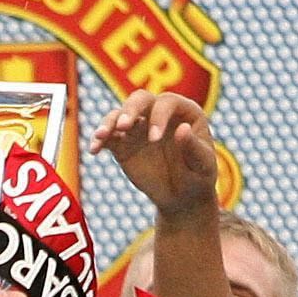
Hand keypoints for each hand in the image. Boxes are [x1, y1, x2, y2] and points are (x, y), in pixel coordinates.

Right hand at [91, 93, 218, 216]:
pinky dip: (99, 141)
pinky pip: (108, 138)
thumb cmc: (198, 176)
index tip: (154, 139)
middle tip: (124, 126)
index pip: (167, 103)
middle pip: (140, 100)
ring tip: (101, 136)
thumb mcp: (203, 165)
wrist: (183, 196)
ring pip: (119, 115)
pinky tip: (94, 150)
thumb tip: (182, 130)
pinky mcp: (123, 144)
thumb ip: (193, 148)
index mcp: (184, 112)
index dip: (159, 116)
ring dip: (109, 123)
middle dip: (130, 110)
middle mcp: (159, 113)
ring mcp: (139, 127)